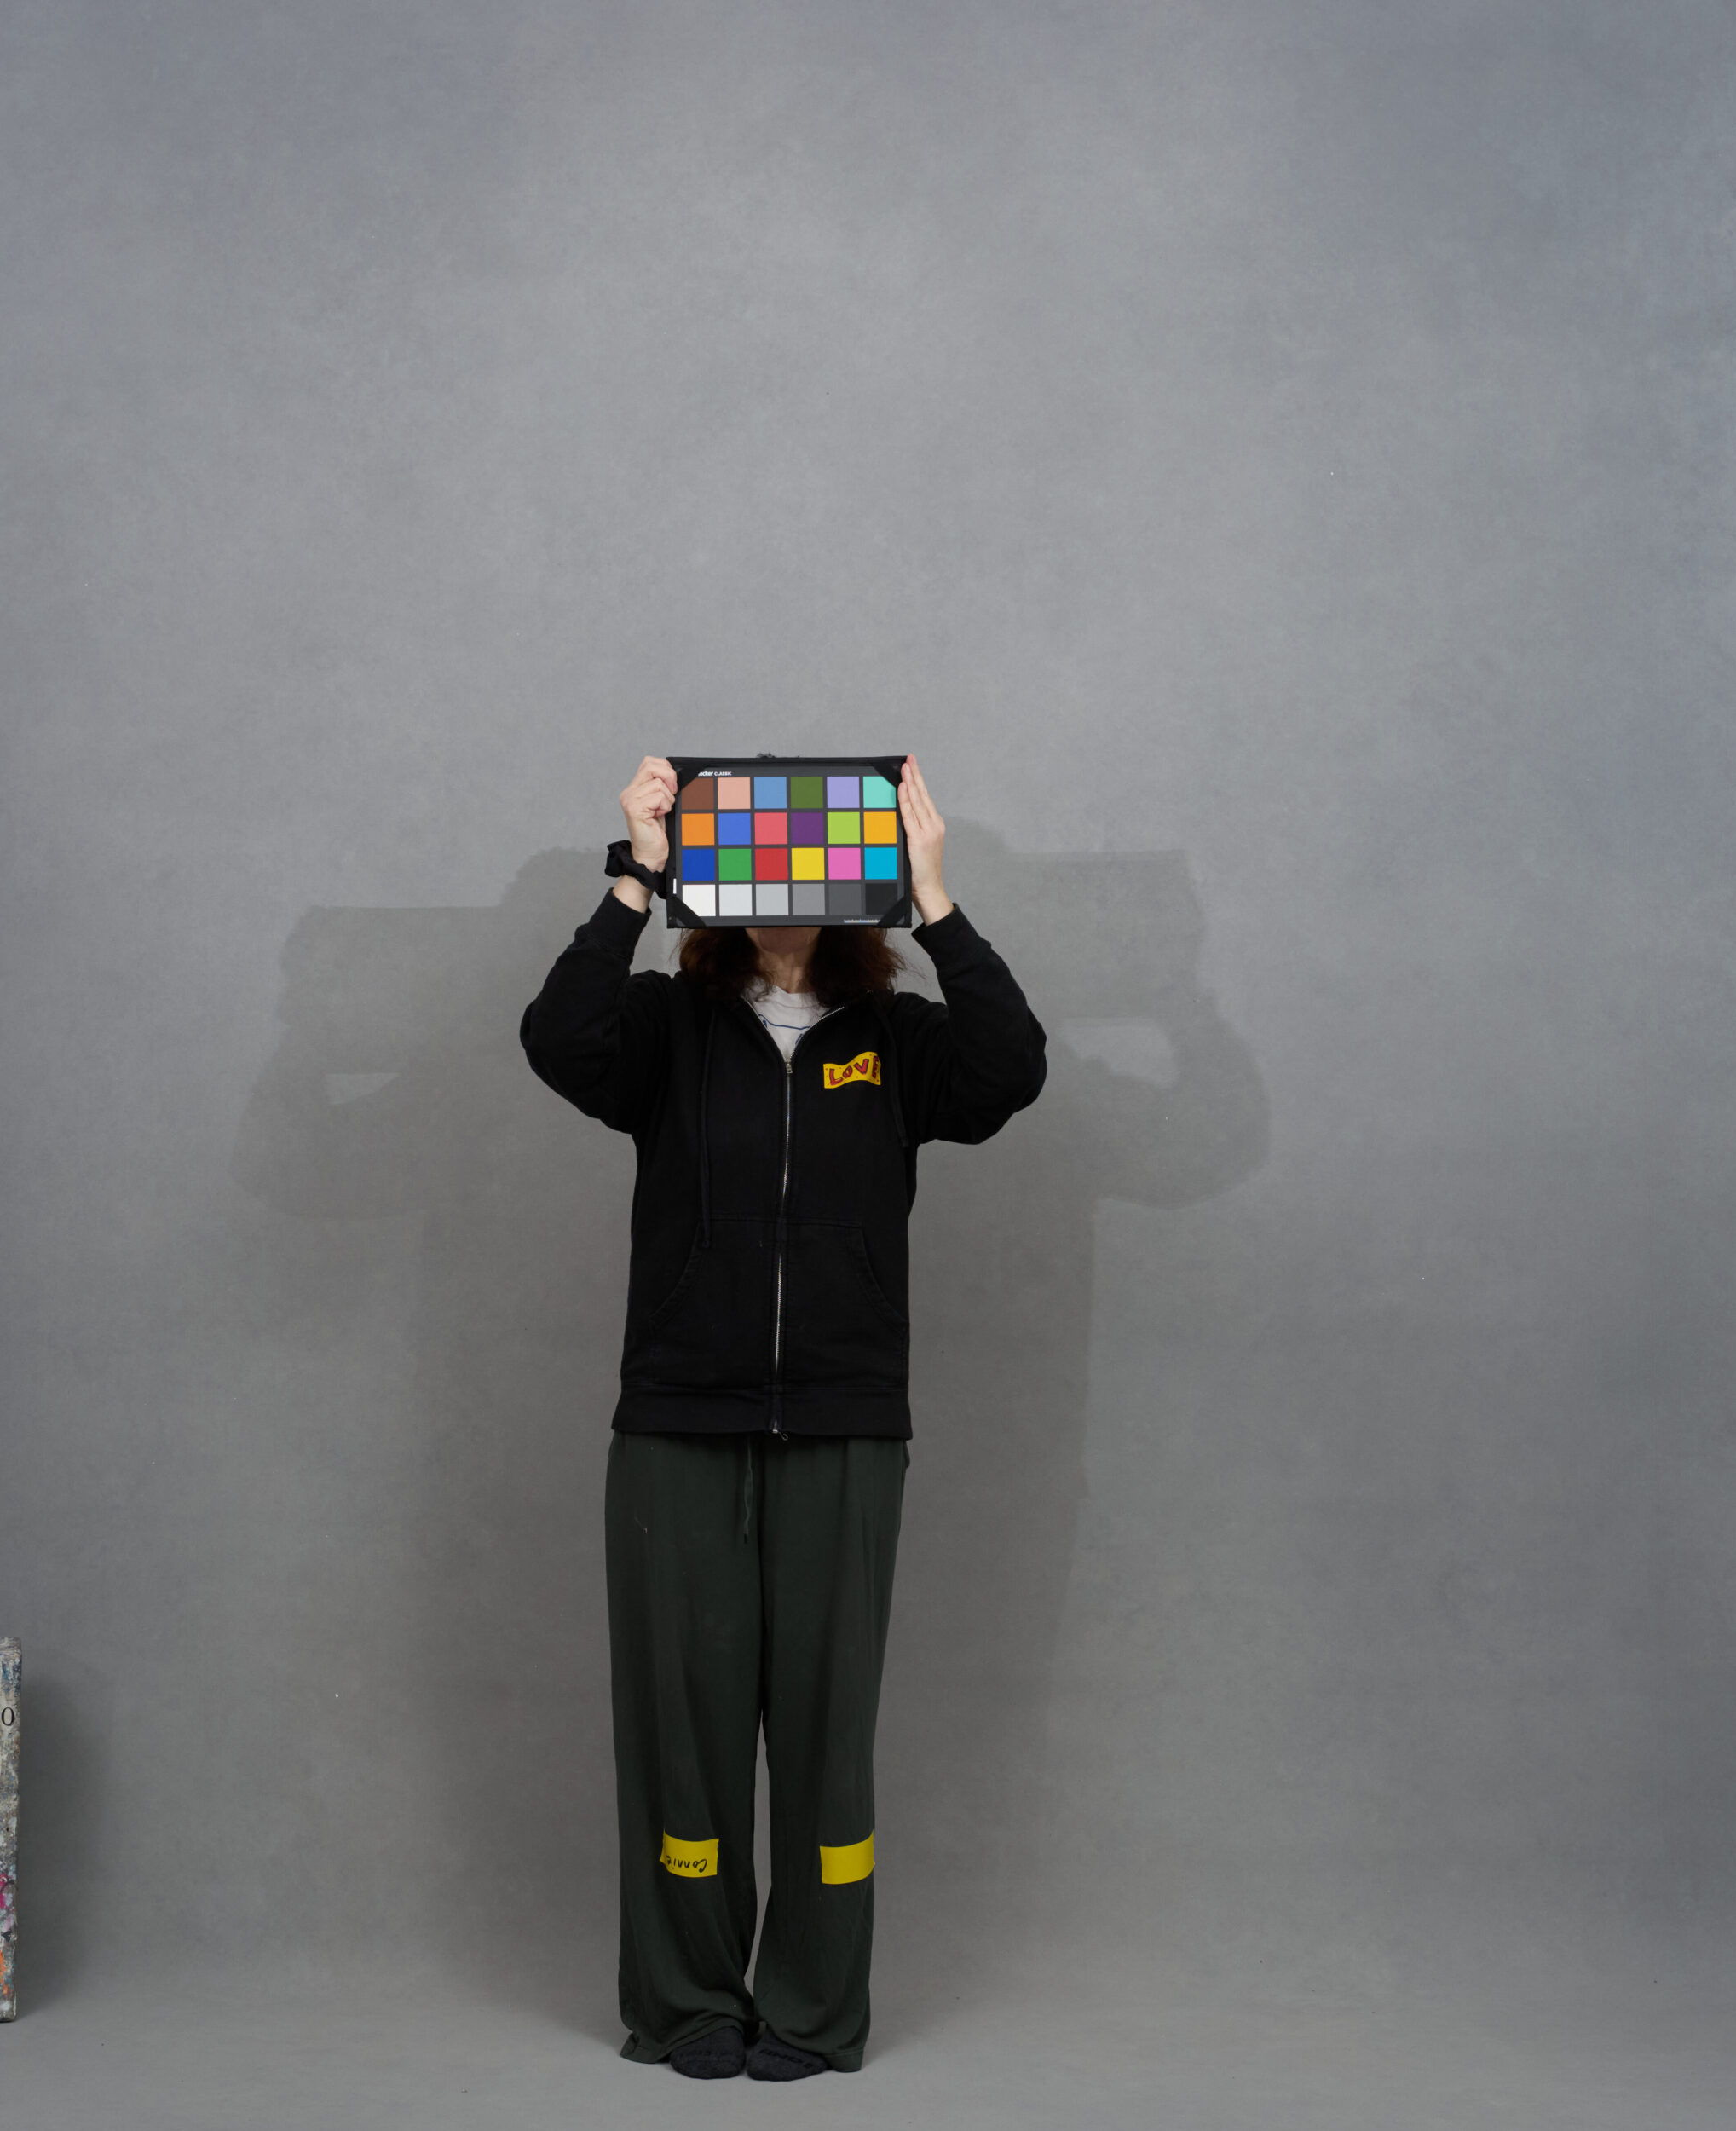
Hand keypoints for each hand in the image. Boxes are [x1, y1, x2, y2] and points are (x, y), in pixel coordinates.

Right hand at [613, 756, 676, 910]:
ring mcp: (630, 800)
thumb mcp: (663, 805)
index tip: (673, 786)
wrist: (652, 856)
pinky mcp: (634, 809)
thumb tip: (677, 775)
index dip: (665, 769)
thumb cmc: (658, 833)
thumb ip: (664, 787)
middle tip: (671, 795)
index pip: (650, 762)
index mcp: (636, 788)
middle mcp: (629, 792)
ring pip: (658, 784)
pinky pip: (658, 797)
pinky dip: (665, 807)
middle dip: (668, 777)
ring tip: (661, 813)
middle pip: (651, 766)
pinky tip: (659, 817)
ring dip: (667, 799)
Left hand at [897, 754, 951, 924]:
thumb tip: (894, 815)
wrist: (929, 890)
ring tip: (905, 767)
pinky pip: (910, 814)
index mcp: (934, 826)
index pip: (924, 798)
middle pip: (923, 795)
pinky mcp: (920, 839)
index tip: (911, 766)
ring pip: (918, 801)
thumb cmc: (919, 872)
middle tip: (909, 758)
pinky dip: (906, 799)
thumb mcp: (915, 846)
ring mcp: (929, 831)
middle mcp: (934, 825)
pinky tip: (903, 787)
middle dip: (915, 775)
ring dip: (911, 782)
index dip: (918, 781)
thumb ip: (909, 830)